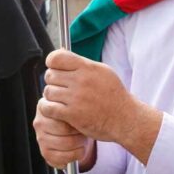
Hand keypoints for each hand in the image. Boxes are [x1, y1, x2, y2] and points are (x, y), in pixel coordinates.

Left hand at [39, 49, 162, 163]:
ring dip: (52, 97)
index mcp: (88, 68)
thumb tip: (62, 55)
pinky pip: (48, 108)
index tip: (54, 68)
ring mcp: (76, 98)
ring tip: (61, 100)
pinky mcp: (72, 114)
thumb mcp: (103, 72)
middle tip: (60, 87)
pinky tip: (56, 110)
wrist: (125, 119)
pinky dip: (49, 109)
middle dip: (53, 81)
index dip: (52, 62)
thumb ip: (83, 64)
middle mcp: (81, 80)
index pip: (57, 58)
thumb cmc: (114, 96)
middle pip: (50, 75)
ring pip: (48, 92)